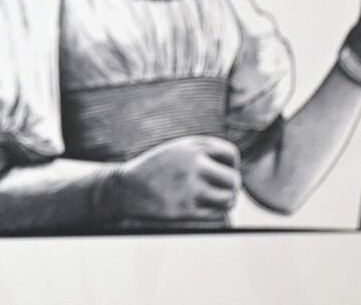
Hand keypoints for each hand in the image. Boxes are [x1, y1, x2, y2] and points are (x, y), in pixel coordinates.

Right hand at [115, 136, 240, 220]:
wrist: (124, 188)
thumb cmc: (154, 170)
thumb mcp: (176, 151)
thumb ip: (203, 153)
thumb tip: (236, 171)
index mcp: (191, 147)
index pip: (230, 154)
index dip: (230, 165)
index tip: (220, 172)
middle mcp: (193, 165)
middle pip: (234, 179)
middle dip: (230, 187)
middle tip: (220, 191)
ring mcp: (190, 188)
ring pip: (228, 198)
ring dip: (225, 202)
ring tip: (215, 201)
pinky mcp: (186, 210)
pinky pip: (216, 214)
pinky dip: (214, 213)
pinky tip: (203, 209)